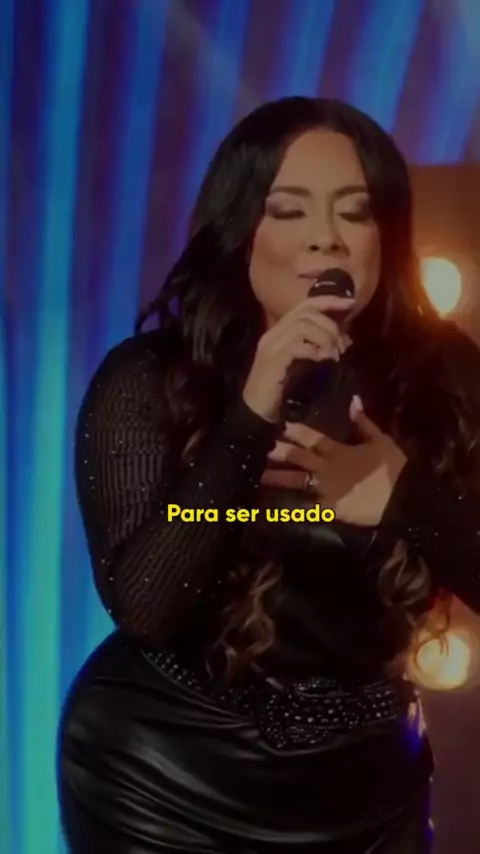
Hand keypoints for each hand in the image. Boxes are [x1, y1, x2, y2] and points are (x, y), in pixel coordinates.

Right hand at [242, 293, 353, 421]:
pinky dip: (314, 350)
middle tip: (341, 346)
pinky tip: (322, 360)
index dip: (329, 300)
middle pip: (306, 313)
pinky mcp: (272, 361)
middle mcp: (274, 333)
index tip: (349, 303)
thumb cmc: (282, 388)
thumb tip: (345, 340)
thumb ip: (319, 347)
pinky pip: (296, 346)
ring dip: (324, 337)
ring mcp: (271, 346)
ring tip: (333, 355)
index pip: (305, 305)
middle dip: (330, 325)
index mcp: (280, 331)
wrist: (258, 410)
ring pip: (302, 326)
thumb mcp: (304, 363)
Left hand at [261, 396, 406, 525]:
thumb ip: (364, 422)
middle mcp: (327, 468)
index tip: (277, 423)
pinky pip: (307, 509)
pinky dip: (292, 510)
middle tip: (258, 446)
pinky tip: (275, 511)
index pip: (312, 437)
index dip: (294, 430)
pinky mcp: (330, 510)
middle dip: (277, 451)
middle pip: (298, 457)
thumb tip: (352, 401)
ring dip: (277, 477)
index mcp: (339, 450)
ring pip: (296, 481)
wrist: (403, 498)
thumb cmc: (394, 468)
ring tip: (257, 475)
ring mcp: (326, 489)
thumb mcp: (382, 440)